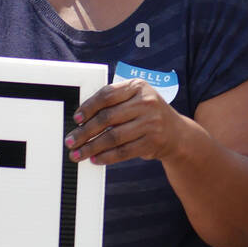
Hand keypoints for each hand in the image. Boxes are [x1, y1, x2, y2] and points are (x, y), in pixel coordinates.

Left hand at [65, 79, 186, 165]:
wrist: (177, 133)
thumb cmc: (147, 114)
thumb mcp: (136, 98)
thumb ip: (114, 102)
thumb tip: (81, 119)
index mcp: (139, 86)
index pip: (107, 95)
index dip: (88, 108)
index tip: (76, 120)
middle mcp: (146, 102)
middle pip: (107, 117)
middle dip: (84, 131)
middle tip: (70, 140)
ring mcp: (151, 123)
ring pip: (113, 137)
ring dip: (91, 147)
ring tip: (77, 154)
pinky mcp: (152, 142)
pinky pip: (123, 151)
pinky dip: (106, 157)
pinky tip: (95, 159)